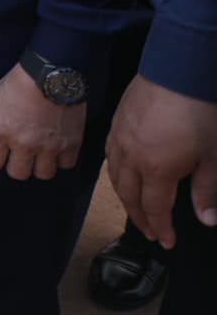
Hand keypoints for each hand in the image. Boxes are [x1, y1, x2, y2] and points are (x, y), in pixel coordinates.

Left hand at [0, 61, 84, 179]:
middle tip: (21, 154)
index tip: (0, 151)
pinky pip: (66, 165)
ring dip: (41, 165)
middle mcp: (24, 144)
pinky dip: (62, 159)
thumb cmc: (19, 82)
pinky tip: (58, 147)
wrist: (52, 72)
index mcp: (1, 132)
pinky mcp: (71, 143)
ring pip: (44, 174)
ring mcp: (49, 146)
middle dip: (17, 165)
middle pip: (18, 174)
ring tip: (41, 152)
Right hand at [107, 74, 216, 247]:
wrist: (179, 71)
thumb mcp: (213, 157)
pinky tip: (124, 173)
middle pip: (128, 196)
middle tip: (151, 232)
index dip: (161, 228)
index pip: (154, 208)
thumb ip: (207, 190)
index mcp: (156, 169)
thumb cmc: (200, 114)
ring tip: (136, 208)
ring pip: (114, 177)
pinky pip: (109, 155)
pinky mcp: (116, 123)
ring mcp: (119, 138)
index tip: (166, 242)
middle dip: (139, 217)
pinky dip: (115, 172)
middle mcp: (130, 157)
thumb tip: (207, 219)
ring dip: (125, 197)